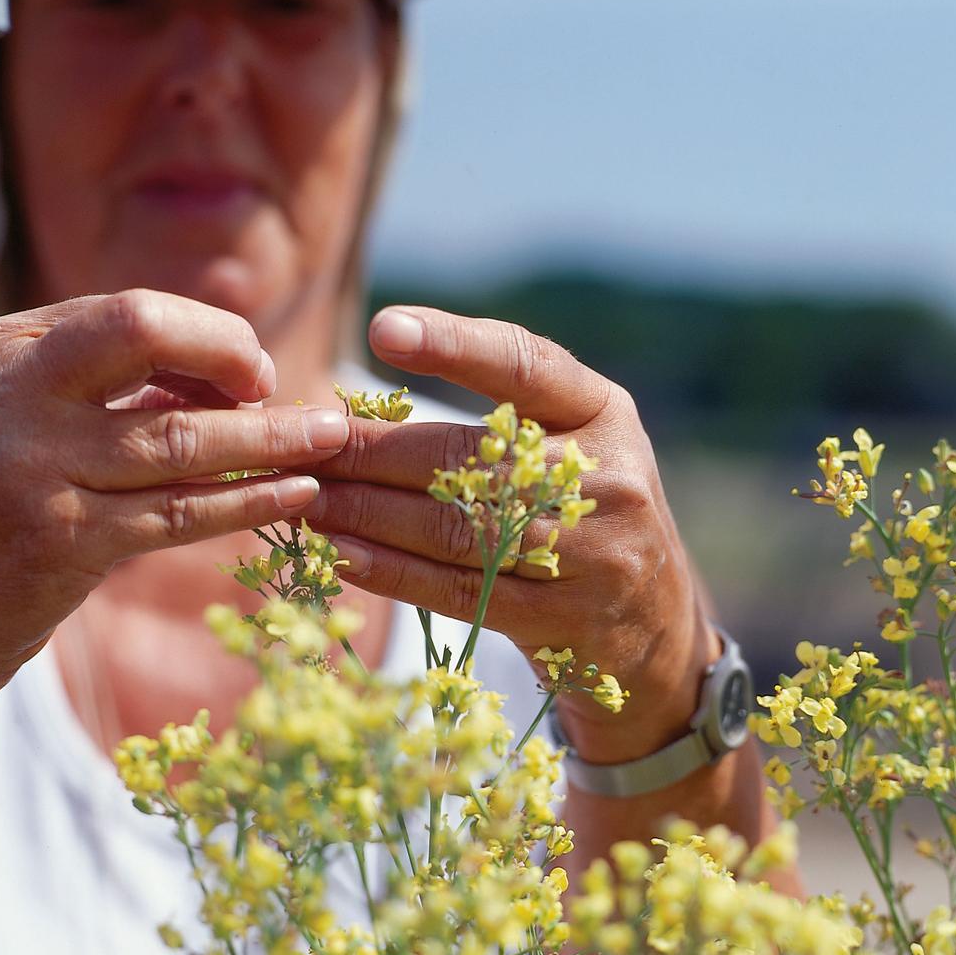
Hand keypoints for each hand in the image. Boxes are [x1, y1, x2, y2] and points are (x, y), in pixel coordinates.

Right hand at [0, 290, 349, 706]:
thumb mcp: (30, 424)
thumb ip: (108, 395)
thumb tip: (218, 381)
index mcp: (7, 352)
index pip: (131, 315)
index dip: (210, 337)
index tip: (253, 374)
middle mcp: (11, 392)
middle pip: (143, 334)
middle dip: (235, 357)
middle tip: (291, 392)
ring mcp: (30, 465)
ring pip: (178, 437)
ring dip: (269, 440)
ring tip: (330, 442)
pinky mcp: (55, 541)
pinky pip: (178, 513)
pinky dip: (248, 501)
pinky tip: (297, 496)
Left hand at [303, 306, 721, 762]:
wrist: (654, 626)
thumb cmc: (587, 514)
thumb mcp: (572, 448)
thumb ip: (502, 418)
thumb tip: (364, 408)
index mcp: (606, 414)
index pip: (528, 366)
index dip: (456, 346)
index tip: (384, 329)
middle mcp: (607, 477)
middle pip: (469, 456)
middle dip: (371, 451)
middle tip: (301, 444)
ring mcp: (592, 553)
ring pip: (454, 526)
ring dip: (365, 513)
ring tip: (302, 499)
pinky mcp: (562, 619)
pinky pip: (458, 590)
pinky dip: (389, 570)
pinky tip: (338, 552)